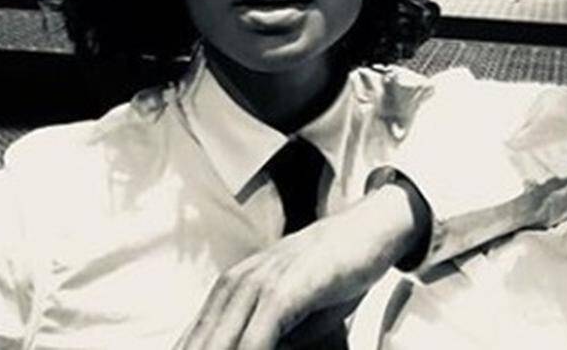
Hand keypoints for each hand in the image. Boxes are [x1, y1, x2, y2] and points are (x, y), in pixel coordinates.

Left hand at [172, 182, 426, 349]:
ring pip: (220, 344)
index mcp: (231, 288)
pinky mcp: (284, 290)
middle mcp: (237, 283)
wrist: (370, 228)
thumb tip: (247, 349)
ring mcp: (259, 284)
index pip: (195, 338)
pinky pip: (256, 339)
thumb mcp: (291, 313)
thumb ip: (263, 334)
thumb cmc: (333, 274)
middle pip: (202, 342)